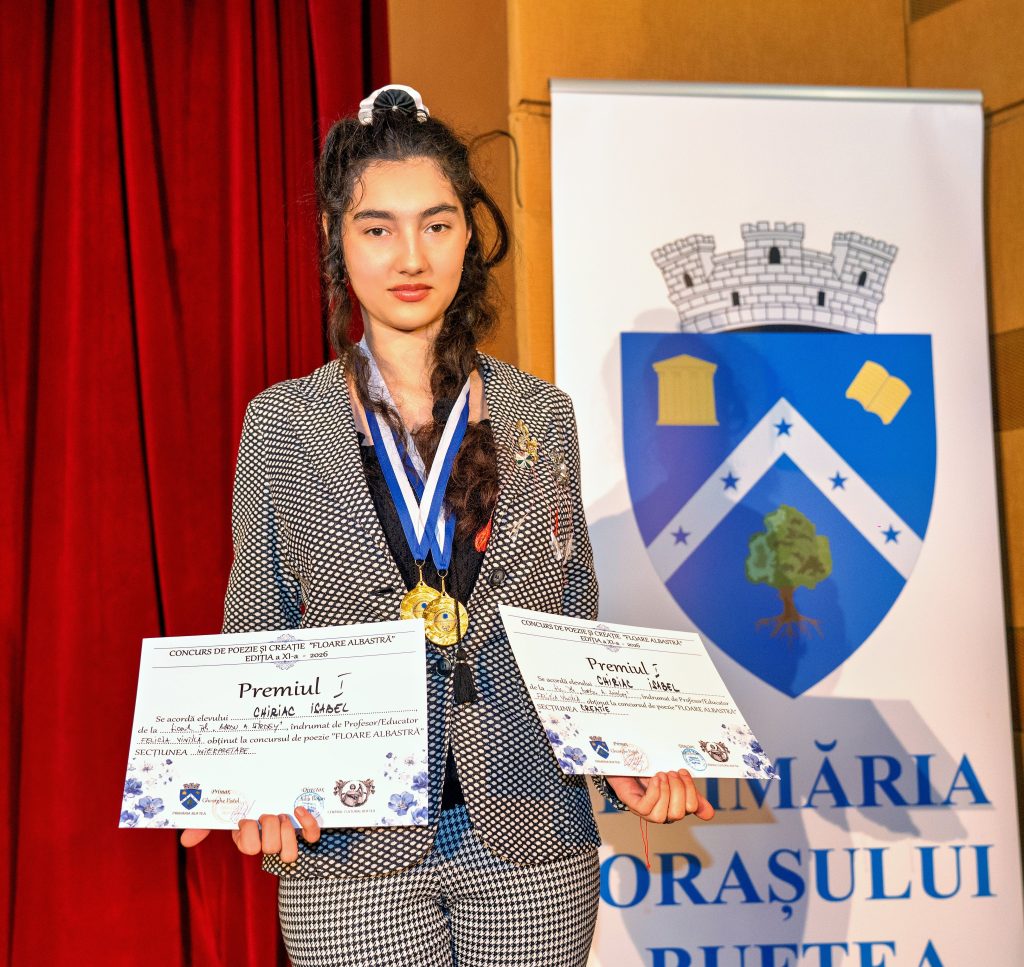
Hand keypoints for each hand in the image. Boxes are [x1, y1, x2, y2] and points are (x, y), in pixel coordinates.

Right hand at [179, 806, 321, 861]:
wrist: (279, 784)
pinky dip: (308, 823)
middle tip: (268, 813)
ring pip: (290, 852)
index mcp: (250, 838)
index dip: (249, 833)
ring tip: (282, 814)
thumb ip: (206, 824)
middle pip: (270, 849)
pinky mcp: (308, 829)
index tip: (247, 817)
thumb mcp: (227, 810)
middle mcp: (270, 841)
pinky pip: (312, 836)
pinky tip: (299, 809)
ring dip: (287, 830)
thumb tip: (185, 841)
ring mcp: (289, 837)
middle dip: (269, 827)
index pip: (249, 848)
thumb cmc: (251, 801)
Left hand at [606, 770, 714, 823]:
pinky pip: (647, 808)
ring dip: (665, 791)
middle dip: (678, 790)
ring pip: (662, 815)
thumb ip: (690, 793)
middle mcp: (663, 813)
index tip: (683, 771)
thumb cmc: (651, 771)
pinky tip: (654, 779)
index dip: (690, 789)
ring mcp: (647, 812)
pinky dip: (654, 792)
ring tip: (660, 775)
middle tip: (670, 773)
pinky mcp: (634, 806)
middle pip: (678, 813)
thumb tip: (709, 814)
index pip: (691, 807)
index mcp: (675, 805)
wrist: (627, 762)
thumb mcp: (674, 779)